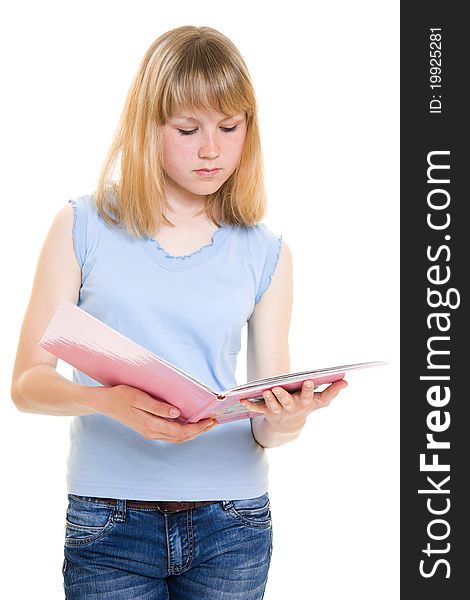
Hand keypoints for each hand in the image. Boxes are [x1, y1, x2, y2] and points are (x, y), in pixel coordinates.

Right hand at [92, 384, 217, 442]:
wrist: (104, 402)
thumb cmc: (121, 396)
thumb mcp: (139, 398)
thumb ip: (158, 407)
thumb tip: (177, 413)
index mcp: (151, 426)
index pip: (181, 432)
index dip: (198, 428)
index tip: (211, 420)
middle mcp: (152, 432)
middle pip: (182, 437)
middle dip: (200, 431)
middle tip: (215, 421)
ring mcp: (150, 432)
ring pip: (177, 437)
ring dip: (193, 432)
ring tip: (206, 423)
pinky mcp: (148, 429)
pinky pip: (171, 434)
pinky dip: (183, 430)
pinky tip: (189, 423)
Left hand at [239, 379, 347, 433]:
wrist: (289, 427)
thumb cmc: (306, 407)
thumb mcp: (320, 402)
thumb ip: (332, 391)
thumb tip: (346, 381)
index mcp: (304, 403)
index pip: (307, 396)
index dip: (308, 389)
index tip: (308, 381)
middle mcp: (290, 408)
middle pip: (286, 401)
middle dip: (282, 396)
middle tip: (278, 388)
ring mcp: (278, 411)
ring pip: (272, 405)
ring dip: (268, 399)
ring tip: (265, 391)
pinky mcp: (266, 412)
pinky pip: (257, 408)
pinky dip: (250, 404)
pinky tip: (242, 399)